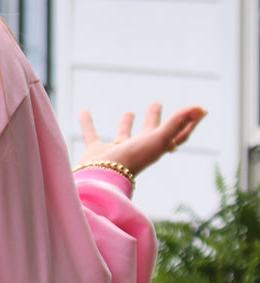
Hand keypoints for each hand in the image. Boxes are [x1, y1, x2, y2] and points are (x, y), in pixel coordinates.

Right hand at [76, 102, 206, 177]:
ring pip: (123, 136)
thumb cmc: (131, 160)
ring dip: (126, 124)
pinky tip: (84, 111)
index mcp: (154, 148)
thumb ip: (175, 124)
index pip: (176, 134)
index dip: (187, 123)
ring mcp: (116, 152)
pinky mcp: (96, 152)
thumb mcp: (157, 140)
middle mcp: (137, 150)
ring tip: (129, 112)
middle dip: (154, 118)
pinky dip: (88, 123)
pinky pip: (91, 134)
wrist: (100, 179)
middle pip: (150, 132)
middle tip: (156, 103)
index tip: (197, 110)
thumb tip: (200, 108)